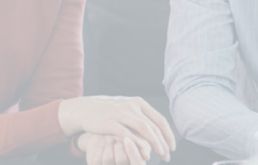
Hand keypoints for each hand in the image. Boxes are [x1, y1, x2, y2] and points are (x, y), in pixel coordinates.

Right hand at [58, 96, 174, 161]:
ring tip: (160, 154)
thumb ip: (141, 116)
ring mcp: (120, 113)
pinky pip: (127, 134)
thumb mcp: (126, 108)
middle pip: (153, 125)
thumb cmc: (108, 112)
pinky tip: (144, 151)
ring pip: (143, 128)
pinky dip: (137, 143)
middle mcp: (131, 106)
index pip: (159, 119)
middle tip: (167, 155)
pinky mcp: (110, 123)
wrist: (85, 109)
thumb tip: (158, 130)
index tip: (172, 146)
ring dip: (154, 142)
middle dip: (163, 142)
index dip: (168, 134)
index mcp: (138, 102)